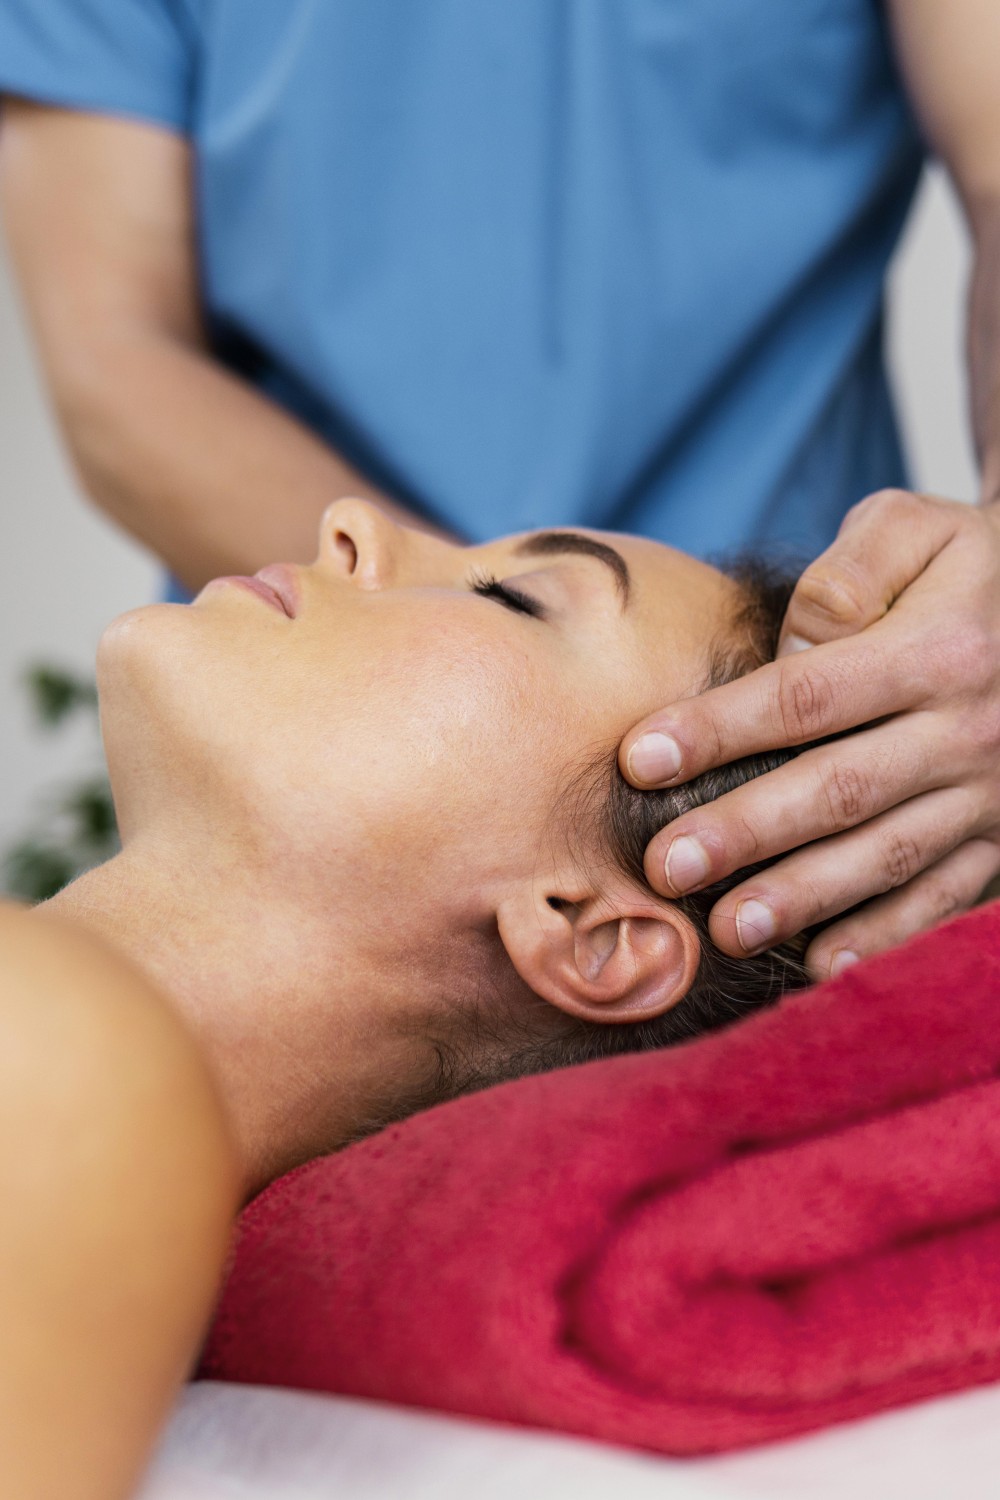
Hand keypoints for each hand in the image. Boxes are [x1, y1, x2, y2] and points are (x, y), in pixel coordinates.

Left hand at [619, 489, 999, 978]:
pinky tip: (825, 965)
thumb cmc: (967, 565)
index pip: (808, 697)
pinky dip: (888, 935)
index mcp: (935, 649)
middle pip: (838, 789)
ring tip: (728, 929)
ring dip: (804, 897)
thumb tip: (788, 649)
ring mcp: (988, 793)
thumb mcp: (916, 527)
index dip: (720, 731)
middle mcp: (964, 729)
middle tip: (666, 866)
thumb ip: (846, 575)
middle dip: (746, 831)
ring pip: (887, 854)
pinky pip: (945, 894)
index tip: (639, 760)